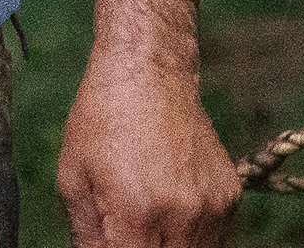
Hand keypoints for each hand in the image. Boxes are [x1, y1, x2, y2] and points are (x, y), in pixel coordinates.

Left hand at [56, 58, 242, 247]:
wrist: (149, 72)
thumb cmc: (102, 120)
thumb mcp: (73, 177)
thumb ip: (86, 235)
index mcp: (137, 215)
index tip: (113, 236)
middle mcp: (181, 217)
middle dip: (144, 247)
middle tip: (130, 227)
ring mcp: (211, 208)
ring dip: (171, 246)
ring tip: (148, 215)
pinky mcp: (230, 197)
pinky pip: (215, 236)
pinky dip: (192, 233)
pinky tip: (170, 204)